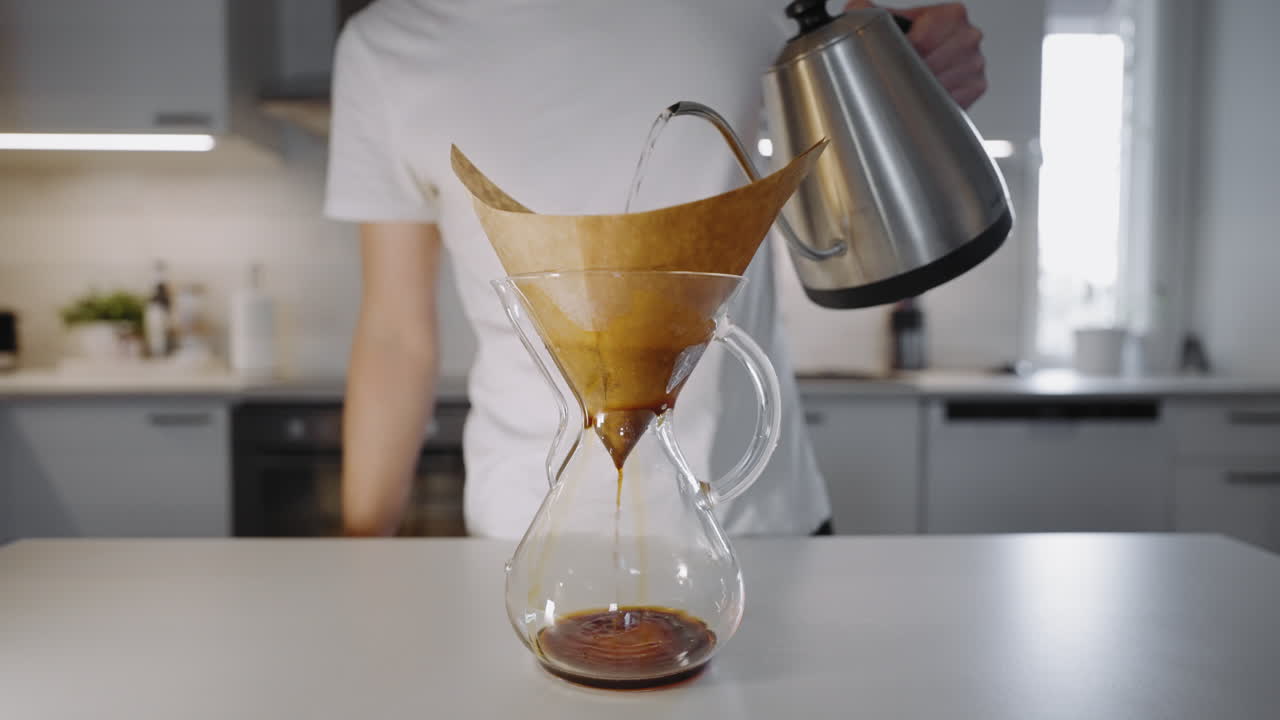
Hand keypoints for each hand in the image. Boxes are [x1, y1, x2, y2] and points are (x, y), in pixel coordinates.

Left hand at [845, 1, 986, 107]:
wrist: (928, 58)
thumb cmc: (910, 39)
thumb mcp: (889, 20)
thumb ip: (867, 11)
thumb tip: (856, 11)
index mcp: (952, 15)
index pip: (925, 38)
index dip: (903, 52)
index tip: (891, 57)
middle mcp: (968, 37)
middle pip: (933, 63)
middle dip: (910, 72)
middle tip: (896, 74)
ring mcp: (975, 63)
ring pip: (940, 85)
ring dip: (920, 90)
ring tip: (908, 84)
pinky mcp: (976, 87)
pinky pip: (951, 100)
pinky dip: (933, 102)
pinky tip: (923, 94)